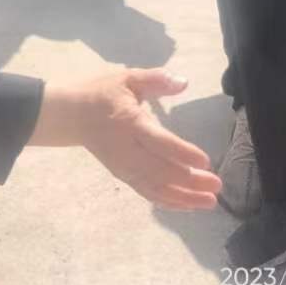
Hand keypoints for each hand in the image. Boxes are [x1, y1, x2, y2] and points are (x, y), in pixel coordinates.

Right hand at [32, 69, 220, 209]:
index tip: (205, 161)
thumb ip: (156, 79)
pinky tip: (187, 206)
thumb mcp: (127, 78)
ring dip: (183, 198)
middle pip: (160, 171)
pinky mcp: (122, 175)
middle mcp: (127, 150)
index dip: (182, 153)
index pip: (159, 142)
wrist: (69, 115)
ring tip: (208, 203)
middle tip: (216, 186)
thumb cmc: (101, 94)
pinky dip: (167, 202)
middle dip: (190, 182)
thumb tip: (183, 82)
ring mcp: (123, 166)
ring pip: (155, 188)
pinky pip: (146, 192)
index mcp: (129, 123)